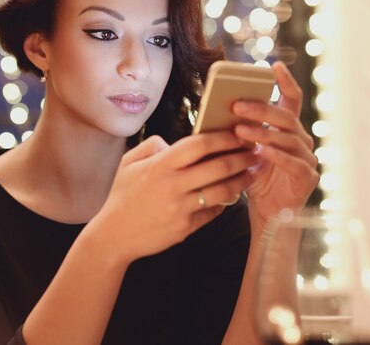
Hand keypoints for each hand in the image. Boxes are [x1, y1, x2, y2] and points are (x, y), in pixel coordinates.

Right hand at [90, 132, 254, 264]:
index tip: (238, 134)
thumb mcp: (129, 163)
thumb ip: (152, 146)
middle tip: (255, 151)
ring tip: (251, 173)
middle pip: (218, 166)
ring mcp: (180, 209)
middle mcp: (172, 185)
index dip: (223, 137)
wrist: (114, 235)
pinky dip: (224, 203)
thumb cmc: (122, 196)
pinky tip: (231, 195)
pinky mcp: (185, 228)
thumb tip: (174, 142)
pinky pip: (212, 212)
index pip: (199, 145)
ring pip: (222, 191)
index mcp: (160, 165)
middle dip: (242, 157)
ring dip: (241, 180)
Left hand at [232, 61, 318, 232]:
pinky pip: (292, 162)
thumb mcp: (244, 152)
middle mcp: (301, 140)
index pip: (291, 100)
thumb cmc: (254, 181)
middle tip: (236, 105)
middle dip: (261, 109)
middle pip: (285, 117)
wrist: (267, 215)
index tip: (274, 66)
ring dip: (263, 132)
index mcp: (288, 130)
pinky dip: (276, 156)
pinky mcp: (307, 178)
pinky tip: (260, 152)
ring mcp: (307, 159)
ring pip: (287, 138)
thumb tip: (214, 114)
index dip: (286, 82)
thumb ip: (239, 133)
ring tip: (239, 130)